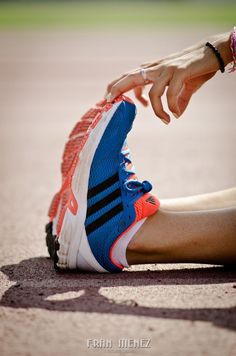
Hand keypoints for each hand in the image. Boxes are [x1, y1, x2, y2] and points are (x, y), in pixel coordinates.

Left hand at [106, 33, 231, 124]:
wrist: (214, 52)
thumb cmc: (196, 68)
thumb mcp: (183, 86)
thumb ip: (177, 99)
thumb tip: (175, 114)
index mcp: (153, 70)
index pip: (129, 77)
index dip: (116, 87)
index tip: (108, 100)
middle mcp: (157, 68)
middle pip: (130, 77)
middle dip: (116, 89)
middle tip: (107, 102)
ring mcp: (168, 69)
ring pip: (153, 92)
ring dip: (157, 110)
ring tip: (165, 119)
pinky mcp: (180, 72)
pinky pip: (170, 93)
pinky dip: (171, 106)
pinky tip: (175, 112)